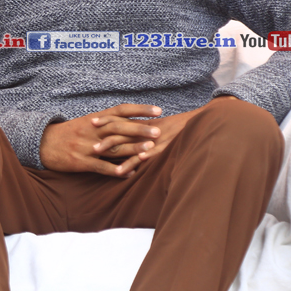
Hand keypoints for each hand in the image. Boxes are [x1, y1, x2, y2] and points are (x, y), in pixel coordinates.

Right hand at [39, 104, 163, 177]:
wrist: (42, 143)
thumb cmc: (68, 133)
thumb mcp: (86, 123)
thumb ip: (106, 122)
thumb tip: (130, 121)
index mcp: (95, 119)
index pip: (121, 110)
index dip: (139, 109)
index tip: (158, 110)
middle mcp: (92, 130)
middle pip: (119, 127)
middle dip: (140, 129)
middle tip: (159, 131)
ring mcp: (87, 146)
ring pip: (113, 146)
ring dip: (132, 148)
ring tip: (150, 150)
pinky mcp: (81, 162)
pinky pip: (100, 167)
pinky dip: (115, 170)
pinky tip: (130, 173)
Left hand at [95, 95, 236, 172]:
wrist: (204, 124)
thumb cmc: (183, 127)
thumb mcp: (162, 127)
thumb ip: (148, 131)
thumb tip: (136, 135)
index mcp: (145, 123)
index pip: (121, 119)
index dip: (105, 120)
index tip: (90, 122)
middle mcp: (146, 129)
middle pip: (119, 131)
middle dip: (102, 137)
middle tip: (87, 142)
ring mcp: (153, 140)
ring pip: (129, 144)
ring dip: (112, 150)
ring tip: (97, 156)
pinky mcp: (161, 150)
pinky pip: (145, 158)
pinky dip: (133, 164)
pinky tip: (122, 171)